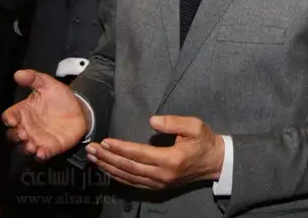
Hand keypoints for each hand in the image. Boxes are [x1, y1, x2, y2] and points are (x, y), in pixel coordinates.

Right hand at [2, 70, 88, 160]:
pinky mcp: (50, 147)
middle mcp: (27, 127)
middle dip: (15, 135)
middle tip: (23, 132)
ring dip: (26, 147)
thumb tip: (18, 74)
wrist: (80, 109)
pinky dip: (41, 155)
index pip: (9, 116)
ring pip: (25, 147)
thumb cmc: (60, 98)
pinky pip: (42, 154)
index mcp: (23, 112)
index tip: (12, 119)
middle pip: (13, 135)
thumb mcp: (49, 85)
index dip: (9, 118)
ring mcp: (38, 139)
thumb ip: (34, 78)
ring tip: (32, 145)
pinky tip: (43, 152)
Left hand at [85, 115, 224, 189]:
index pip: (139, 154)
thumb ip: (174, 122)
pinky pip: (133, 183)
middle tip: (92, 149)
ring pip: (128, 177)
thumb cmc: (204, 141)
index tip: (106, 141)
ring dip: (109, 168)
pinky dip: (118, 177)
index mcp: (171, 159)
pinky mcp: (158, 187)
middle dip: (108, 158)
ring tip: (94, 158)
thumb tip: (152, 121)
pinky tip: (108, 170)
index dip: (121, 148)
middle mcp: (162, 174)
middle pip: (129, 167)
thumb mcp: (195, 126)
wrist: (214, 162)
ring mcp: (159, 183)